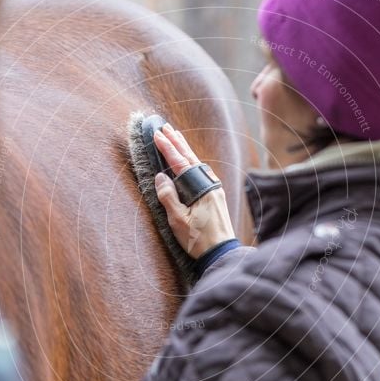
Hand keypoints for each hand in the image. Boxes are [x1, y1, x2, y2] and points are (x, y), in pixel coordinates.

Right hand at [153, 123, 236, 258]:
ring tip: (176, 137)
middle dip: (177, 142)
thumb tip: (160, 176)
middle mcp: (210, 185)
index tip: (156, 134)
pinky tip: (189, 161)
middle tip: (165, 127)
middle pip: (191, 158)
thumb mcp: (178, 220)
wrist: (222, 253)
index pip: (180, 163)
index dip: (167, 148)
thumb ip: (168, 197)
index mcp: (200, 188)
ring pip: (197, 164)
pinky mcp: (215, 197)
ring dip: (185, 150)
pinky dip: (192, 163)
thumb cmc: (199, 239)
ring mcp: (214, 190)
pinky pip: (201, 173)